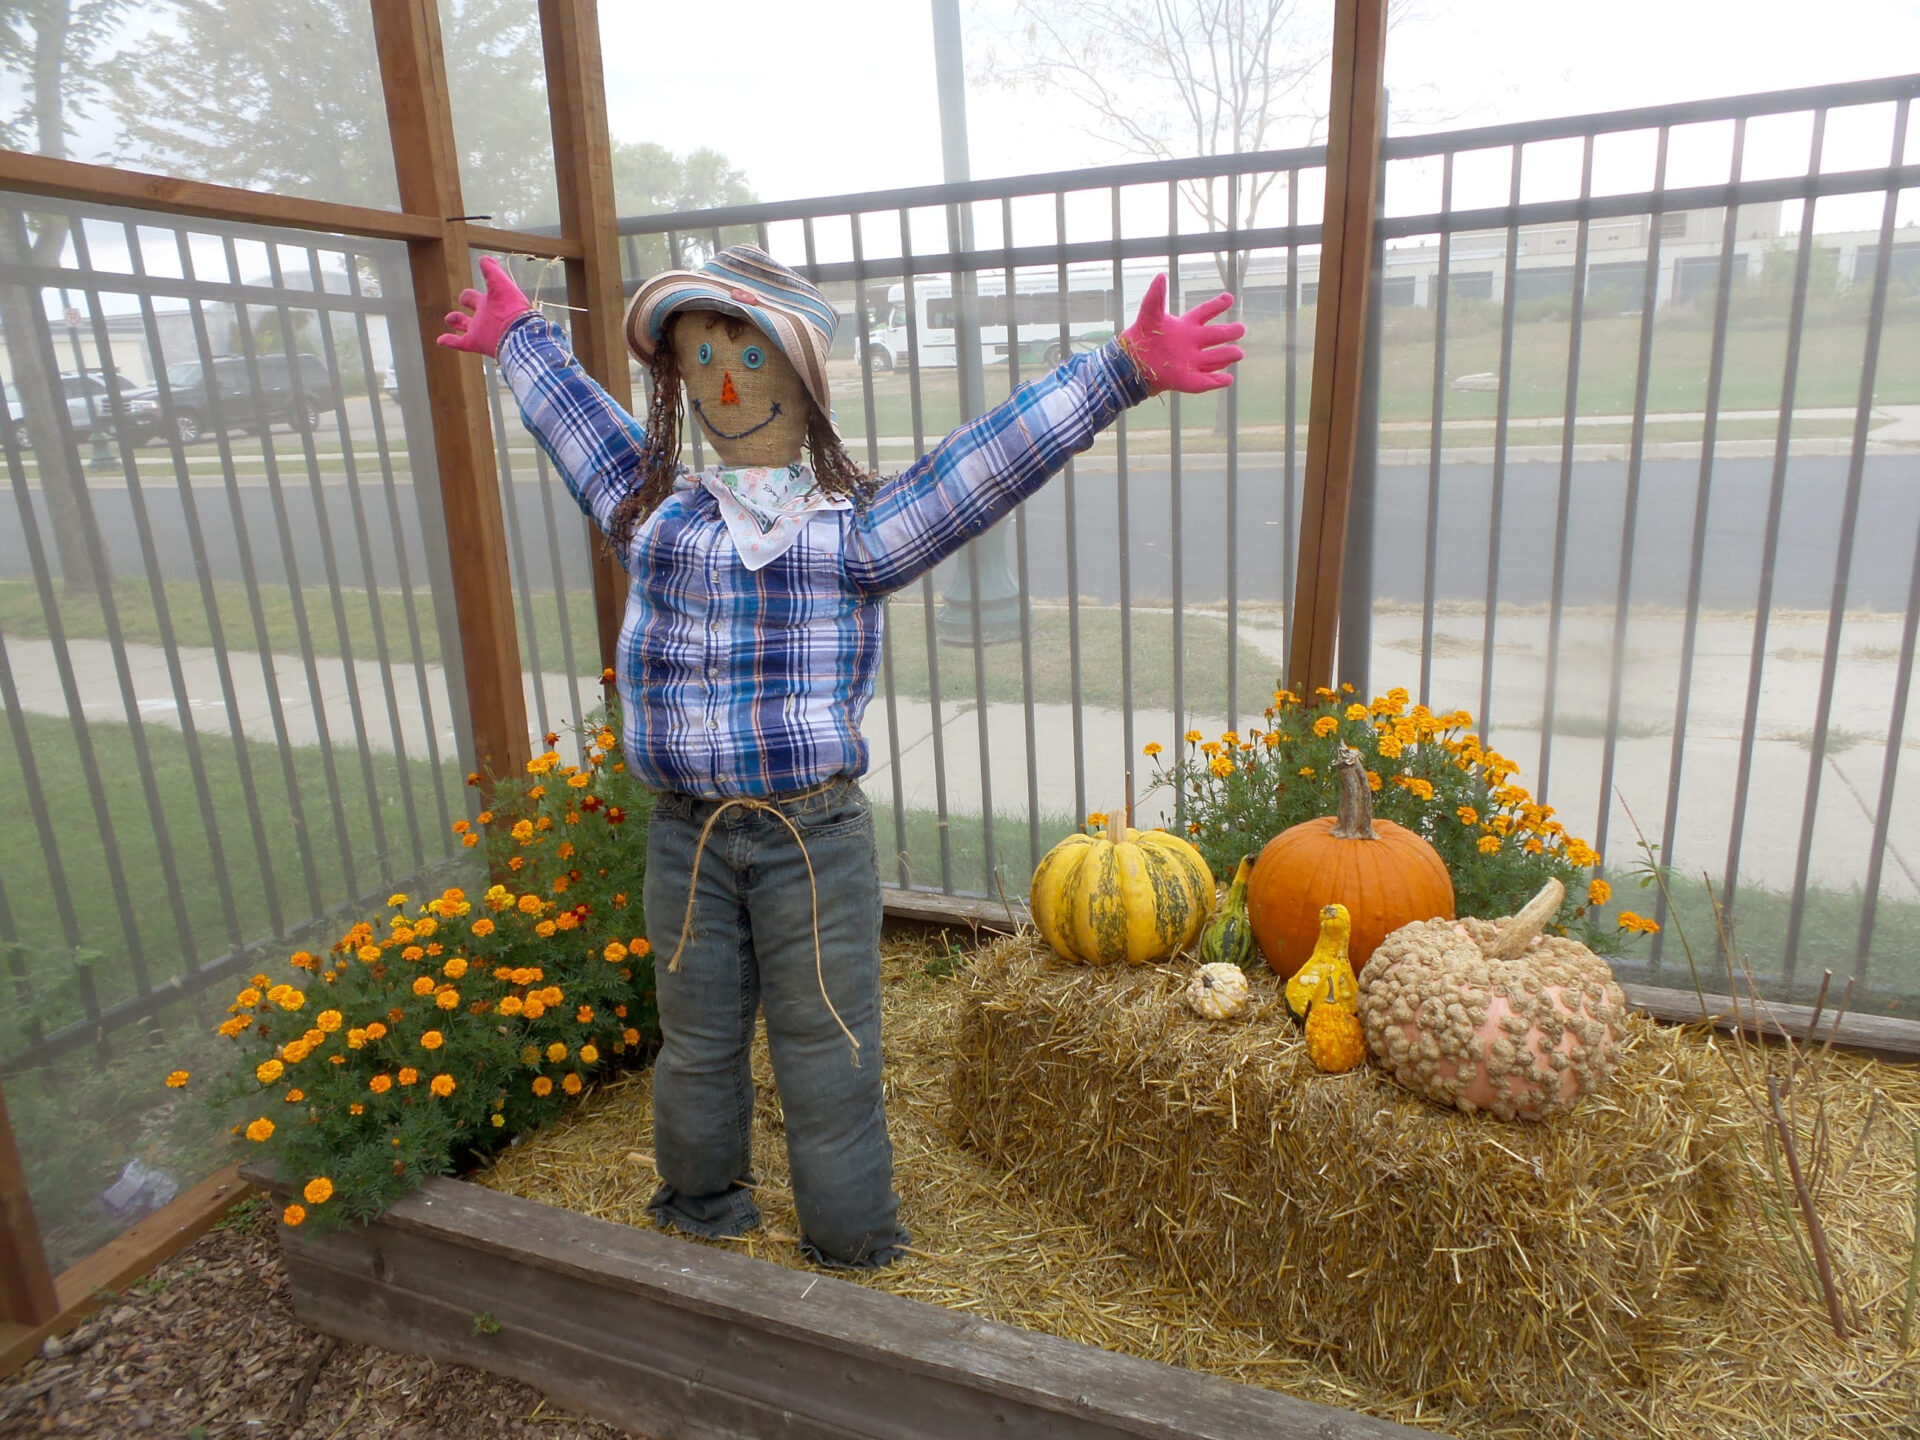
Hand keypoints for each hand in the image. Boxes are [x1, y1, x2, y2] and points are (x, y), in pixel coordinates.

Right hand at [436, 255, 532, 359]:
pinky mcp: (477, 343)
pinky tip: (439, 341)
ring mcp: (481, 330)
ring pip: (465, 326)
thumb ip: (491, 270)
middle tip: (462, 299)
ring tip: (448, 319)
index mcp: (490, 302)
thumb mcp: (500, 283)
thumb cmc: (511, 306)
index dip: (469, 295)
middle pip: (473, 308)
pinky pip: (460, 343)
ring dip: (456, 322)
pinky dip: (449, 342)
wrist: (519, 332)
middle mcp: (485, 316)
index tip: (464, 295)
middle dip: (467, 302)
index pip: (475, 296)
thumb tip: (484, 258)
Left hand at [1119, 274, 1244, 394]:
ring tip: (1238, 353)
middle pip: (1216, 336)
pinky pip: (1205, 382)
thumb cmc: (1141, 337)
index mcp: (1187, 326)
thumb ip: (1155, 296)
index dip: (1218, 305)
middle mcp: (1193, 343)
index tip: (1229, 298)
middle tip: (1240, 328)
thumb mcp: (1148, 314)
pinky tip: (1228, 379)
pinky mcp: (1188, 380)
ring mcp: (1192, 362)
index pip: (1206, 312)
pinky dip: (1217, 381)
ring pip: (1215, 358)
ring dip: (1227, 356)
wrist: (1131, 362)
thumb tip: (1161, 276)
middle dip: (1229, 332)